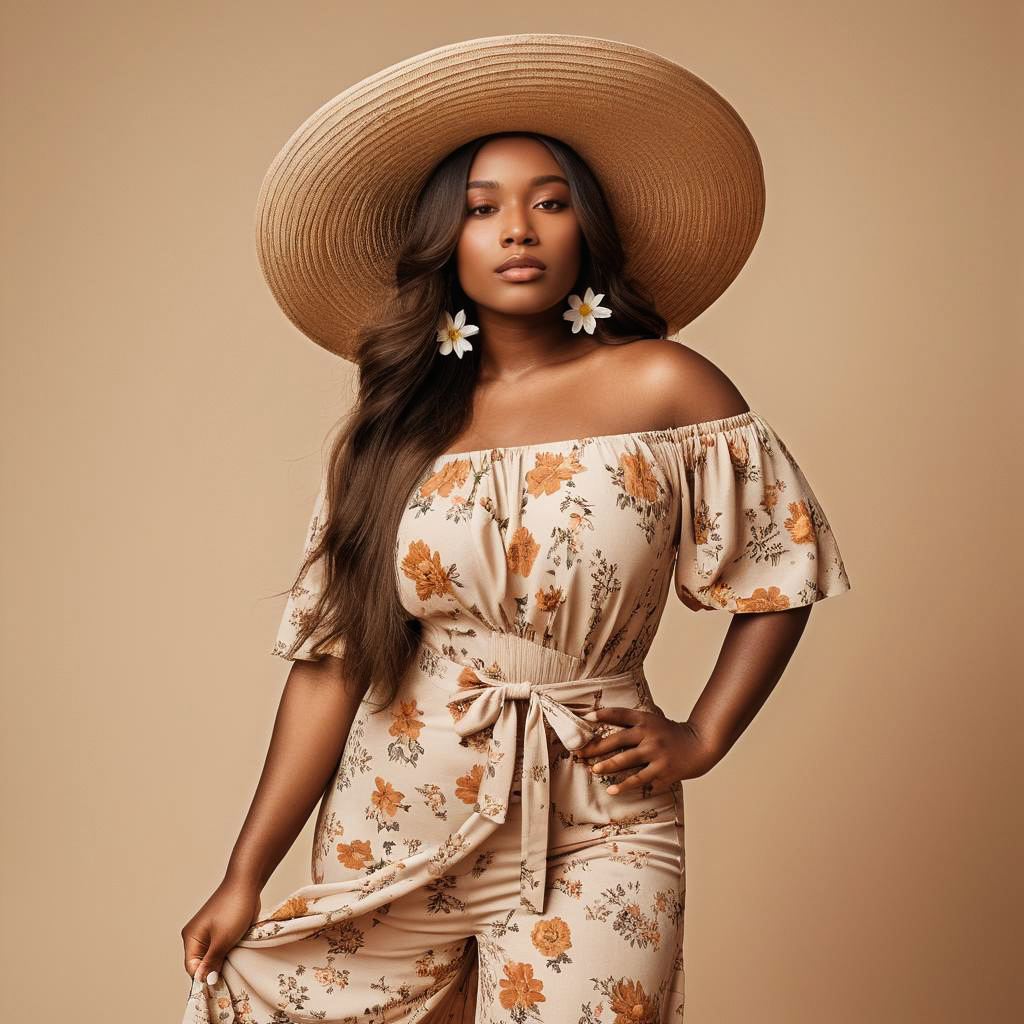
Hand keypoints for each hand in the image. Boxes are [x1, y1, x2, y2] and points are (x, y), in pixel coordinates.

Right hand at [181, 877, 262, 990]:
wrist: (247, 884)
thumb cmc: (233, 909)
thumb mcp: (223, 939)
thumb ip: (212, 961)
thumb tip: (204, 981)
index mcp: (191, 938)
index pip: (192, 968)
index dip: (204, 980)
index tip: (218, 989)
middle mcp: (197, 937)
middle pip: (202, 964)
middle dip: (213, 972)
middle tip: (228, 981)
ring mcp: (209, 933)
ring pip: (213, 958)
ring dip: (222, 963)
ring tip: (234, 970)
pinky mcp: (221, 930)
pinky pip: (221, 949)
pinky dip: (228, 954)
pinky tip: (237, 959)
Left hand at [575, 709, 719, 796]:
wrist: (700, 745)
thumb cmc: (669, 734)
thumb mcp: (653, 721)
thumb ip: (632, 723)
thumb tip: (601, 722)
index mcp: (646, 721)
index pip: (621, 714)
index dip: (603, 714)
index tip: (586, 717)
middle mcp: (650, 736)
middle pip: (619, 740)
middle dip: (597, 747)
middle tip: (581, 754)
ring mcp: (657, 755)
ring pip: (628, 761)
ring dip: (609, 766)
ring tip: (595, 770)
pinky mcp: (664, 772)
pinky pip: (642, 780)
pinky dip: (626, 786)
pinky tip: (613, 790)